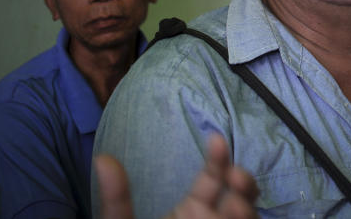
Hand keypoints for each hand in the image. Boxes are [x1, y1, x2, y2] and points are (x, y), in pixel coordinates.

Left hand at [95, 134, 259, 218]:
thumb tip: (101, 159)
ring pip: (249, 217)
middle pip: (241, 194)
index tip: (217, 140)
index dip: (219, 157)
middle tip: (235, 180)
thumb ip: (117, 201)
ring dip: (246, 208)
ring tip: (231, 209)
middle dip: (243, 181)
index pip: (214, 177)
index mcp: (192, 211)